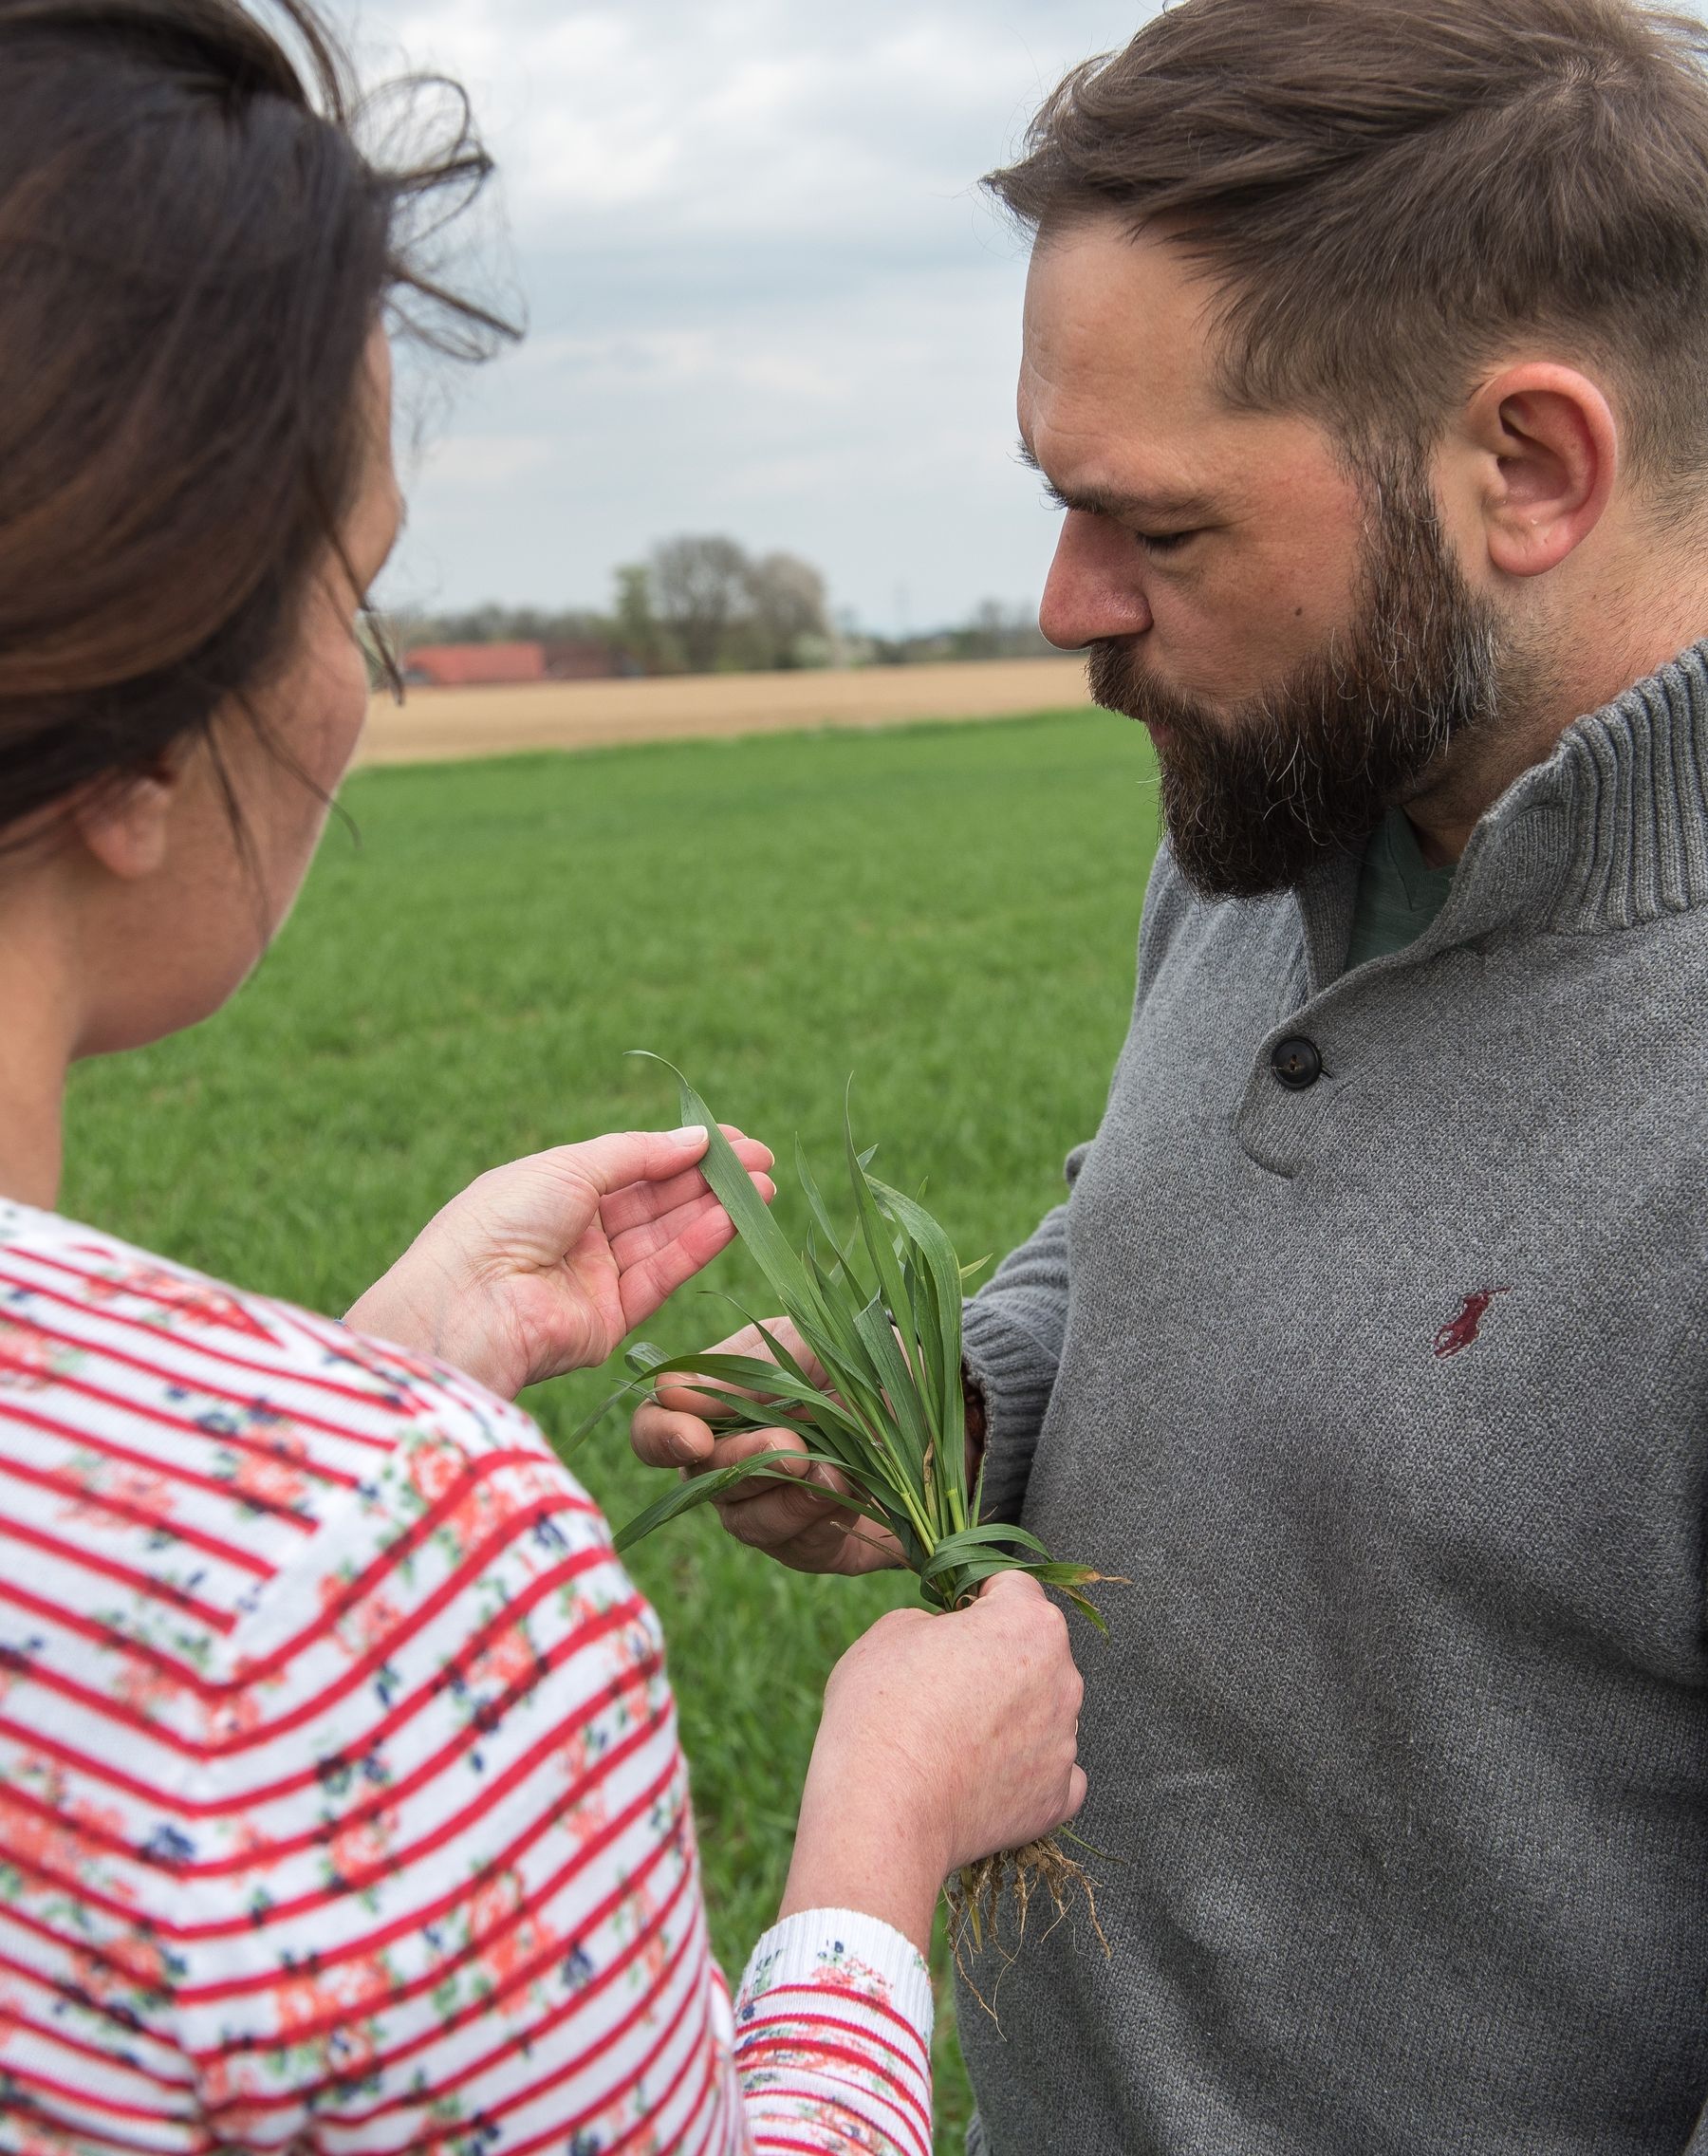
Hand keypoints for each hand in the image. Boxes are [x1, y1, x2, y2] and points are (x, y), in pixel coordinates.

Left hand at [346, 1126, 774, 1400]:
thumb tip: (696, 1139)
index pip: (632, 1166)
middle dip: (709, 1180)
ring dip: (715, 1212)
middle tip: (762, 1162)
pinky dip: (698, 1247)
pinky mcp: (611, 1318)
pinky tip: (733, 1220)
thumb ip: (638, 1154)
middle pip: (655, 1201)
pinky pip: (661, 1275)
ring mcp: (594, 1277)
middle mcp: (577, 1233)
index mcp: (555, 1190)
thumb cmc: (502, 1222)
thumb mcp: (569, 1167)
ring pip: (666, 1237)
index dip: (682, 1151)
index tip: (732, 1140)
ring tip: (764, 1189)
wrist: (469, 1304)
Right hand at [630, 1316, 905, 1575]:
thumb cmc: (876, 1358)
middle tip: (792, 1446)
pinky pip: (795, 1545)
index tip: (692, 1435)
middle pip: (699, 1479)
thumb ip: (749, 1368)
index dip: (662, 1435)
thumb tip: (669, 1390)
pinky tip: (848, 1492)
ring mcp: (770, 1506)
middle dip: (741, 1463)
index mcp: (721, 1401)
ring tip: (830, 1470)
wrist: (953, 1405)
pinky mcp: (811, 1544)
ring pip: (744, 1519)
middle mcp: (732, 1460)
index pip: (658, 1426)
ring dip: (785, 1494)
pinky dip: (819, 1518)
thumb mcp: (820, 1342)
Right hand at [780, 1572, 1086, 1954]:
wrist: (882, 1811)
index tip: (950, 1621)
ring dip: (1010, 1714)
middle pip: (1035, 1651)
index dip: (976, 1598)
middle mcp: (1063, 1678)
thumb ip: (936, 1620)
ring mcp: (1065, 1742)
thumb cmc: (881, 1711)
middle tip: (943, 1684)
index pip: (1013, 1587)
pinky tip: (983, 1774)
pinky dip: (1023, 1770)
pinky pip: (1051, 1771)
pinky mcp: (1057, 1798)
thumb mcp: (890, 1630)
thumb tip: (950, 1640)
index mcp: (1029, 1623)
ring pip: (1043, 1710)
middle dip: (998, 1658)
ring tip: (954, 1738)